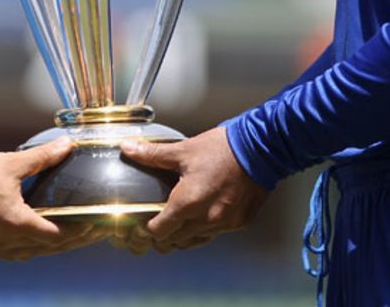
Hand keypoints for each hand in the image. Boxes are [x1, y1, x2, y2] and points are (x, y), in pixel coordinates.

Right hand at [0, 134, 101, 259]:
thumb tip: (68, 145)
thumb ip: (44, 157)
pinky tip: (33, 234)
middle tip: (91, 232)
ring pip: (28, 253)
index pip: (56, 236)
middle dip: (70, 241)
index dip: (79, 231)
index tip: (95, 225)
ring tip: (67, 235)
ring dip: (48, 246)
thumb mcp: (12, 162)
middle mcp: (4, 241)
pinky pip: (11, 250)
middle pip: (46, 248)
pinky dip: (28, 245)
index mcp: (15, 224)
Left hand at [117, 126, 267, 253]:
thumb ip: (152, 154)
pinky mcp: (240, 222)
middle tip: (159, 224)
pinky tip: (203, 217)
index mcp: (187, 202)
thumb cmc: (223, 149)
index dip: (149, 228)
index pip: (160, 231)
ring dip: (185, 235)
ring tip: (179, 223)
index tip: (146, 223)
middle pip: (176, 240)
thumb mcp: (183, 150)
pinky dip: (206, 229)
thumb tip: (128, 148)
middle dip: (165, 234)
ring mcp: (224, 223)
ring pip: (196, 240)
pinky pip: (217, 233)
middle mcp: (206, 218)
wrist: (260, 149)